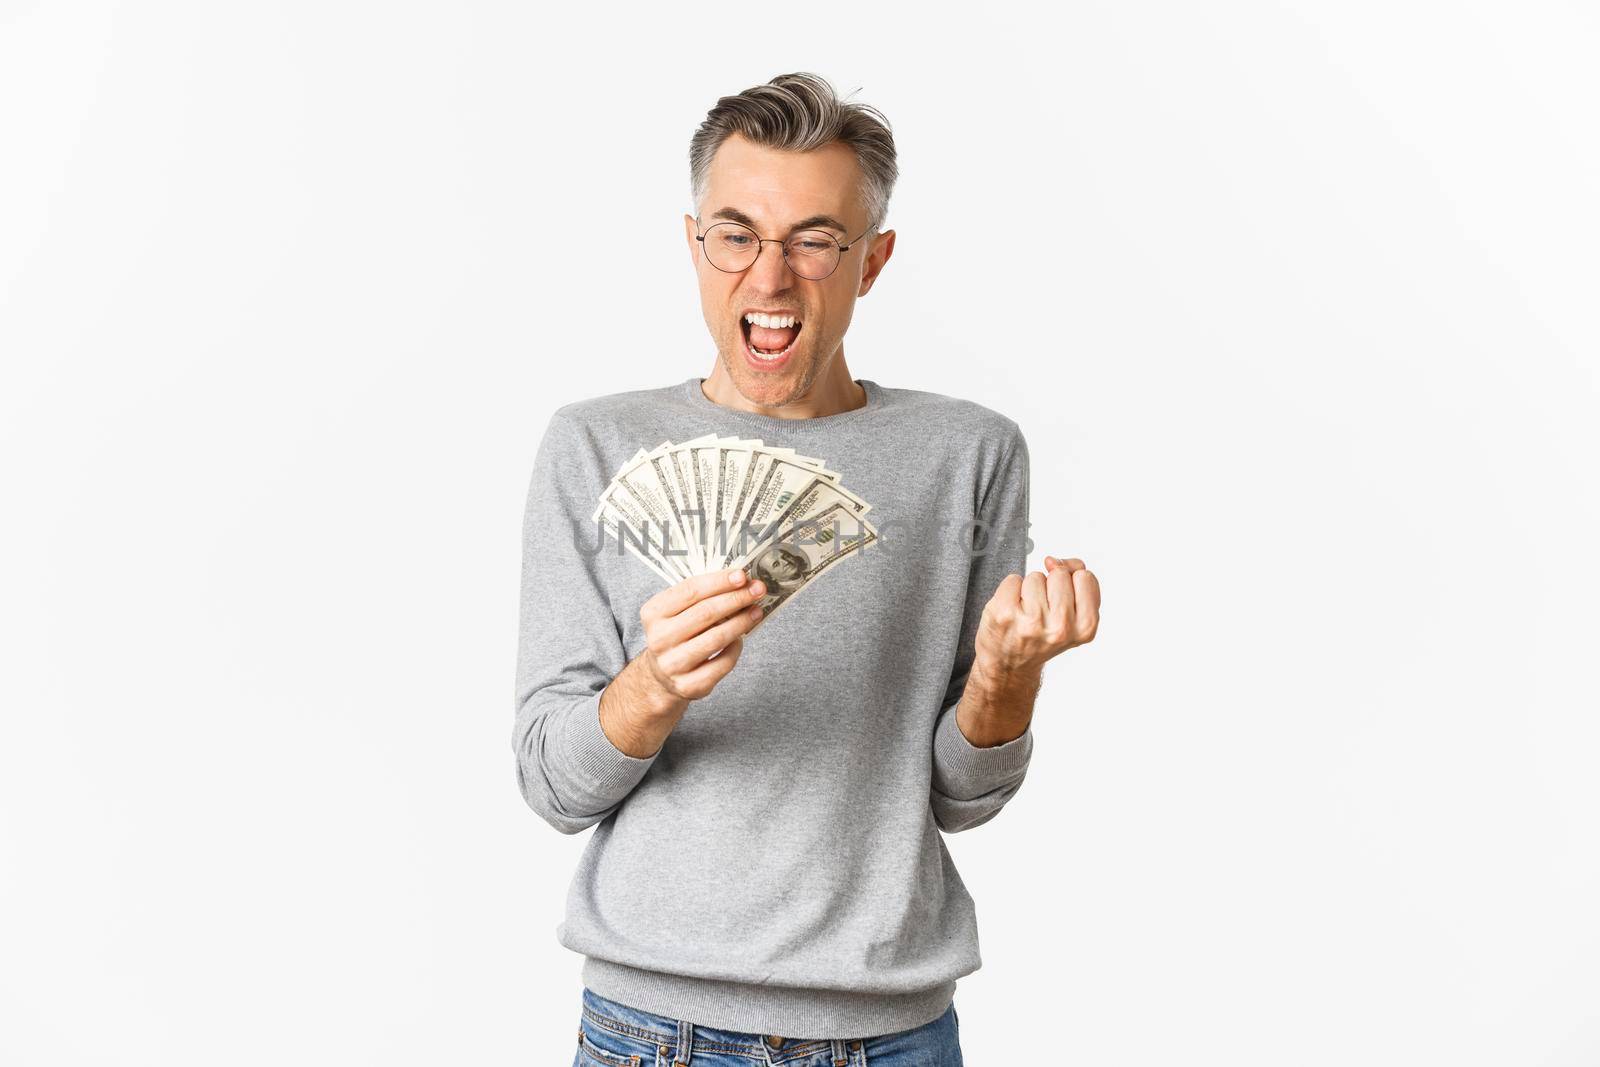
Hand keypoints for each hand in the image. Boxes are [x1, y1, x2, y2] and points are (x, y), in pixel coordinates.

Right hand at [638, 567, 767, 704]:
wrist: (661, 673)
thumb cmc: (677, 632)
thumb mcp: (677, 610)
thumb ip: (702, 595)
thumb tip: (741, 582)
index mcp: (653, 613)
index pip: (690, 590)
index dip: (719, 581)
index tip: (742, 575)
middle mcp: (659, 639)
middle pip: (706, 613)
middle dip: (736, 599)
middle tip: (758, 590)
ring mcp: (673, 664)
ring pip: (717, 638)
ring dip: (741, 622)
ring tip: (756, 611)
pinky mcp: (688, 685)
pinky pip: (723, 663)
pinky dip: (735, 648)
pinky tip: (740, 638)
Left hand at [974, 555, 1100, 679]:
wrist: (1009, 665)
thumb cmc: (1042, 637)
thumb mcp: (1075, 616)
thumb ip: (1077, 582)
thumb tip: (1053, 561)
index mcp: (1084, 627)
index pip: (1085, 577)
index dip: (1072, 583)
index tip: (1063, 601)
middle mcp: (1060, 627)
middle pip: (1059, 574)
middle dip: (1050, 586)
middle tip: (1043, 611)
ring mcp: (1031, 621)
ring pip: (1036, 576)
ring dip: (1030, 590)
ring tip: (1026, 613)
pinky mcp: (1004, 613)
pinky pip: (1013, 579)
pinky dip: (1010, 590)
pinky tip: (1012, 611)